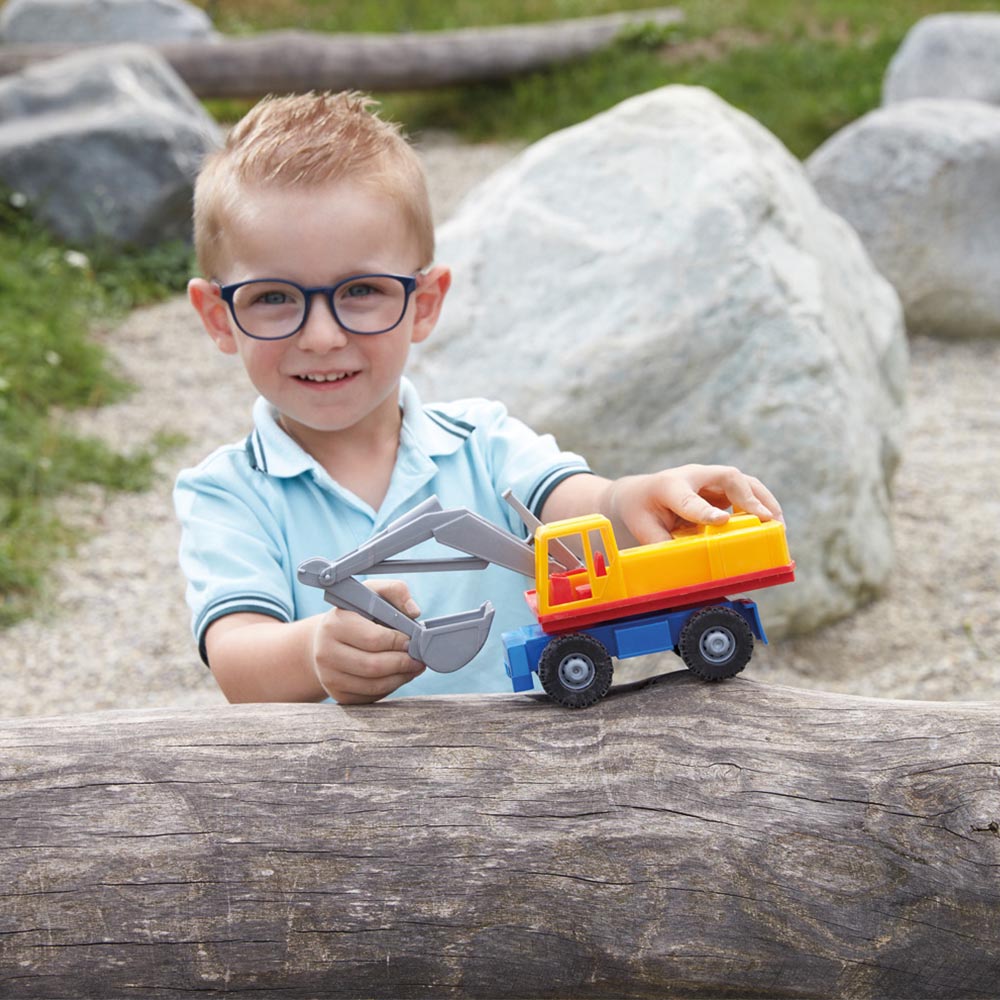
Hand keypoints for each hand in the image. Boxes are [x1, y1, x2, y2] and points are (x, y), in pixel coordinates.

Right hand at [311, 580, 425, 704]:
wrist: (327, 640)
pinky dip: (390, 688)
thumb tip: (414, 611)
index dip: (399, 641)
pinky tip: (398, 676)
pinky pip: (370, 697)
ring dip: (401, 678)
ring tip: (413, 667)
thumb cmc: (356, 614)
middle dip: (403, 663)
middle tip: (419, 659)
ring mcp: (329, 677)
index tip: (411, 640)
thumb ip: (396, 591)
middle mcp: (326, 653)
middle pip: (374, 666)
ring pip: (374, 686)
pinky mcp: (337, 694)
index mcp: (335, 624)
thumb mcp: (372, 593)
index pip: (374, 639)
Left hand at [609, 465, 782, 544]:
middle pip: (729, 478)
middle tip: (768, 520)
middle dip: (750, 498)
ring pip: (744, 482)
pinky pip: (746, 492)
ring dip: (764, 501)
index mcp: (669, 487)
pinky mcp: (721, 489)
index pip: (689, 499)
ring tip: (778, 525)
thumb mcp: (643, 529)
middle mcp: (693, 477)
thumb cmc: (641, 510)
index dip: (705, 510)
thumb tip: (684, 569)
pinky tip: (771, 525)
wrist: (638, 492)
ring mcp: (710, 480)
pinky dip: (761, 506)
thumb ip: (661, 546)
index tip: (722, 521)